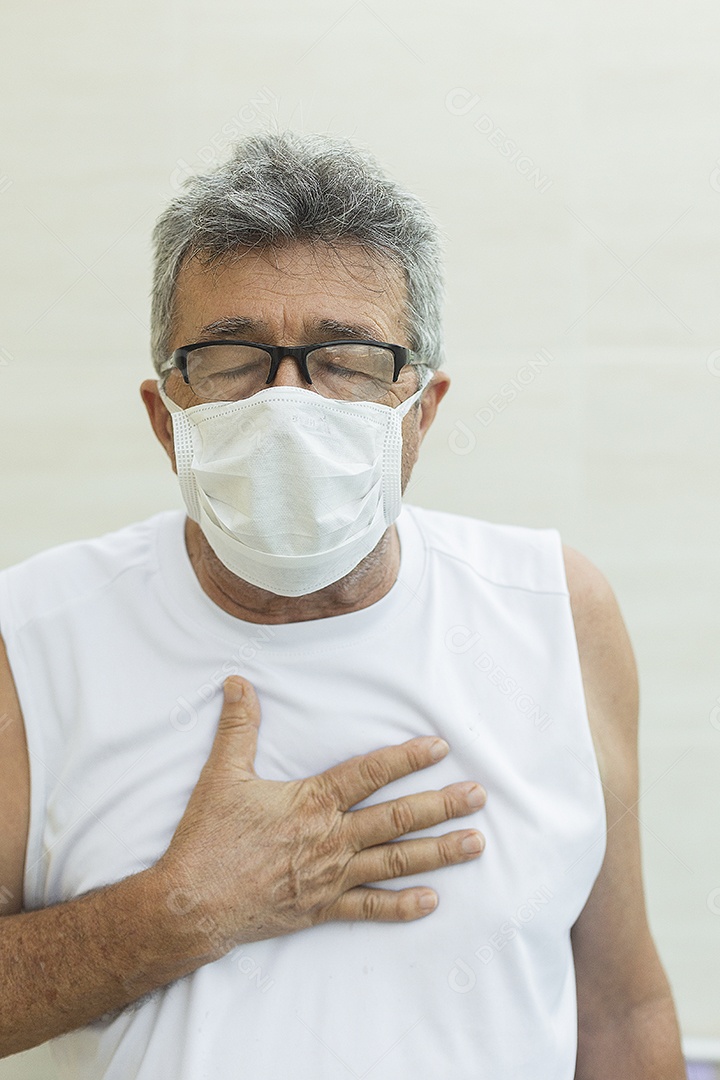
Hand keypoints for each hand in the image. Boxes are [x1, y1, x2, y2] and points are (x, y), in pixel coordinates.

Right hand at [156, 676, 486, 957]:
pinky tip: (431, 901)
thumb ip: (238, 727)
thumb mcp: (221, 775)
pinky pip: (370, 909)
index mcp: (312, 802)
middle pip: (397, 819)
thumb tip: (238, 682)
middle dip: (442, 806)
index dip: (407, 758)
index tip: (440, 748)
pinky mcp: (322, 908)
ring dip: (439, 852)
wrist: (192, 903)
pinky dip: (401, 906)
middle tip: (479, 797)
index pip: (370, 773)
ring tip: (476, 844)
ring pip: (396, 862)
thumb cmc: (208, 839)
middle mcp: (331, 838)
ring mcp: (331, 877)